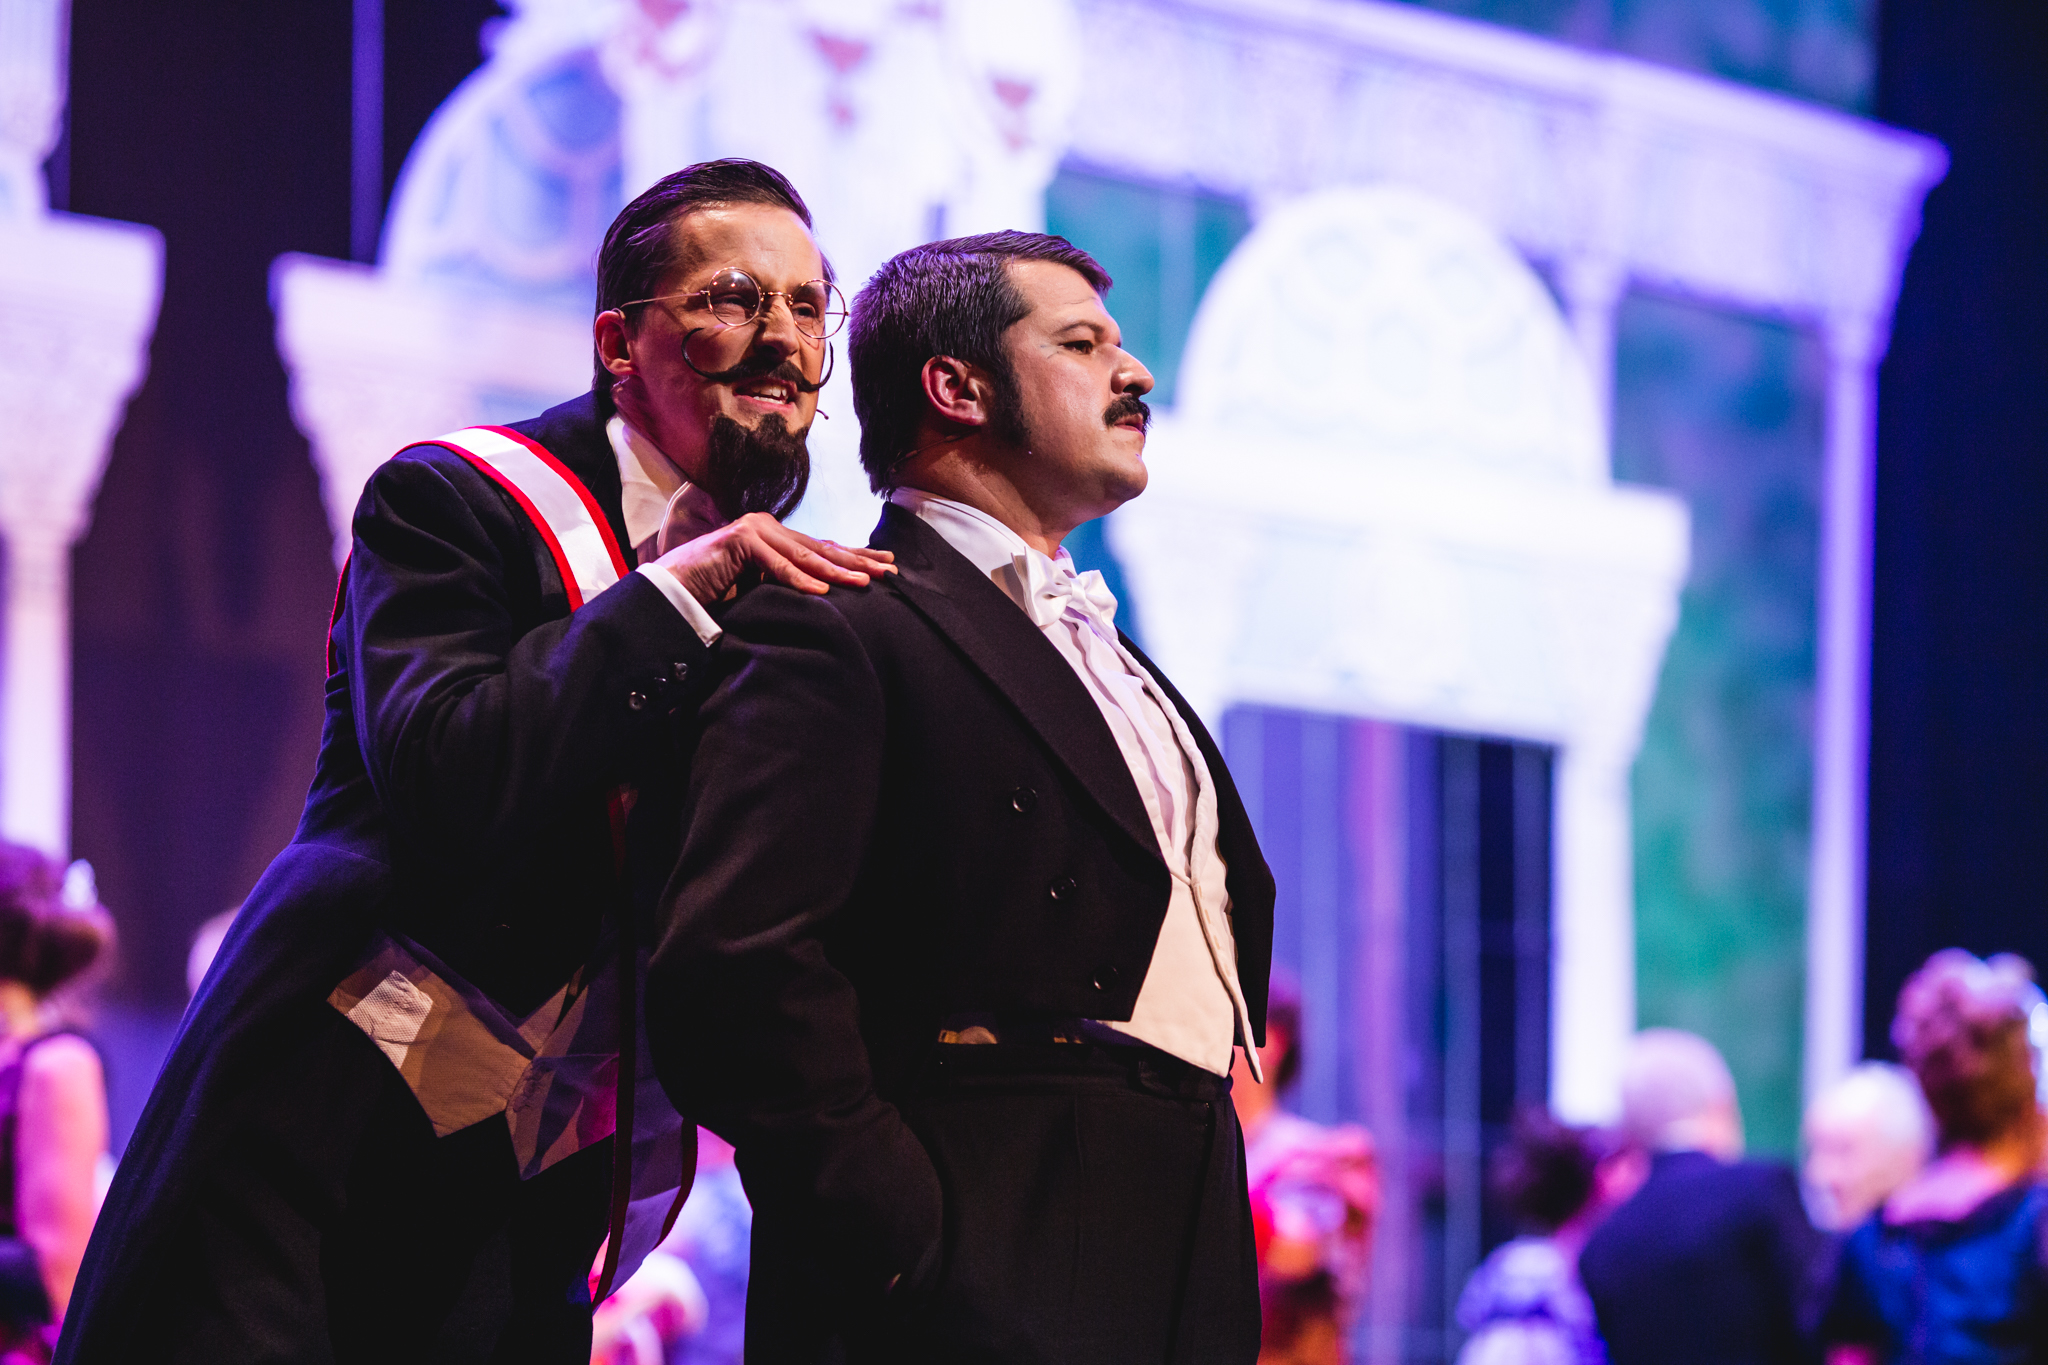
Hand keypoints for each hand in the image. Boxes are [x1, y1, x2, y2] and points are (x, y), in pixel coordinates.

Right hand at [653, 512, 894, 603]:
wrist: (671, 592)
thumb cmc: (713, 594)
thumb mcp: (760, 589)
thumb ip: (786, 584)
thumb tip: (826, 597)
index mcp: (775, 537)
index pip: (823, 547)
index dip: (855, 556)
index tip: (885, 564)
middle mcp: (768, 527)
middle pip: (821, 547)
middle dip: (858, 560)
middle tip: (889, 569)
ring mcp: (754, 529)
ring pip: (804, 555)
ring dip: (837, 571)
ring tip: (865, 582)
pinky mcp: (739, 539)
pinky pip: (776, 565)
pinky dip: (800, 579)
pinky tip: (822, 590)